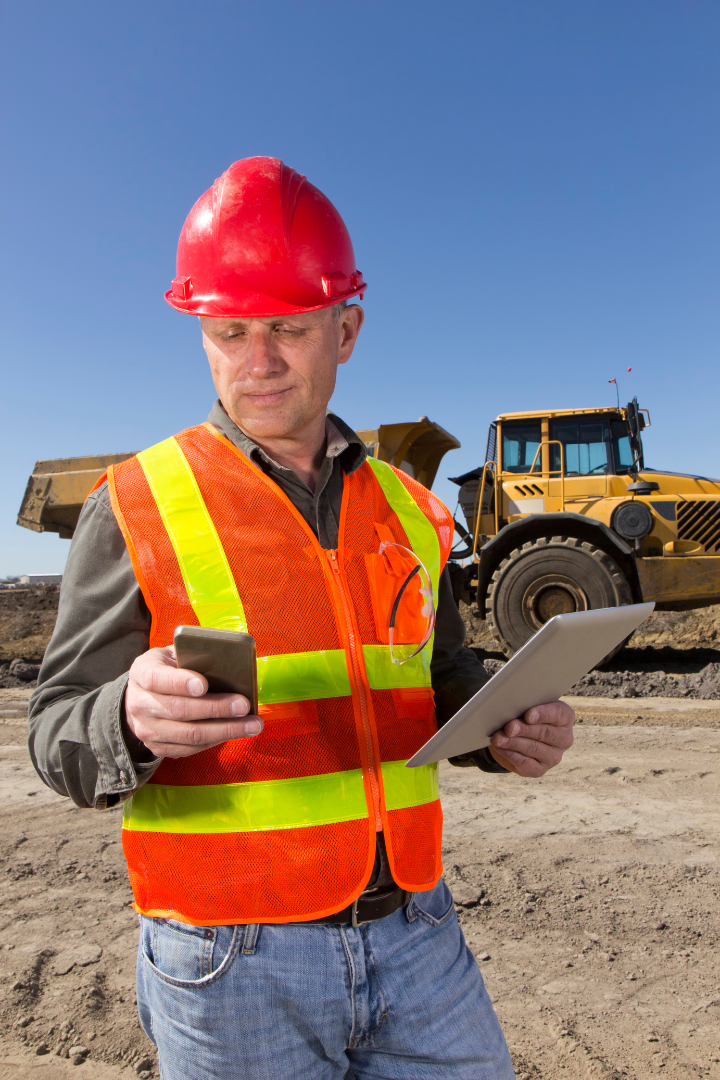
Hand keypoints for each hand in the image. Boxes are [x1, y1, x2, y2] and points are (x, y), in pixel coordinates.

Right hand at [125, 646, 262, 758]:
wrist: (142, 697)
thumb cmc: (168, 669)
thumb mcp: (173, 655)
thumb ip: (193, 656)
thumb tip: (229, 664)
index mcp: (142, 673)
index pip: (157, 679)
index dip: (180, 682)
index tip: (203, 685)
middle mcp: (139, 704)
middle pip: (179, 710)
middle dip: (215, 708)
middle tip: (244, 705)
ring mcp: (147, 730)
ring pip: (189, 734)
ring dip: (225, 730)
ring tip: (252, 724)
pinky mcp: (158, 748)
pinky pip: (191, 748)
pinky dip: (217, 740)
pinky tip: (237, 732)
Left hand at [488, 701, 574, 776]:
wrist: (519, 735)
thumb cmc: (525, 714)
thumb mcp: (527, 706)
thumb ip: (524, 706)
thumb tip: (509, 711)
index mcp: (565, 717)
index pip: (558, 714)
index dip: (543, 714)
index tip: (528, 716)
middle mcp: (564, 738)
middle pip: (544, 733)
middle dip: (524, 730)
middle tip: (509, 727)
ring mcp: (554, 756)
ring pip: (534, 748)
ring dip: (514, 743)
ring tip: (498, 738)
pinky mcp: (540, 769)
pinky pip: (526, 763)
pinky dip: (511, 754)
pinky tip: (500, 748)